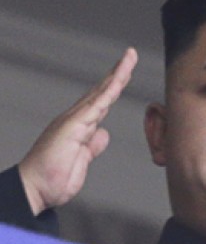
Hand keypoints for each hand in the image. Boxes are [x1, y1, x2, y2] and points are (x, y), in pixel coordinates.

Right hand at [18, 47, 137, 214]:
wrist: (36, 189)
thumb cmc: (54, 178)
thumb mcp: (82, 160)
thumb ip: (92, 146)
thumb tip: (103, 133)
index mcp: (81, 127)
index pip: (102, 102)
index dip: (115, 86)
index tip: (127, 72)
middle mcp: (77, 119)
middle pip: (102, 91)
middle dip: (118, 72)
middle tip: (131, 55)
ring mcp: (74, 121)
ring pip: (100, 93)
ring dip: (116, 75)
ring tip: (129, 59)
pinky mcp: (73, 127)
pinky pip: (95, 106)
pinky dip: (108, 92)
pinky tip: (118, 81)